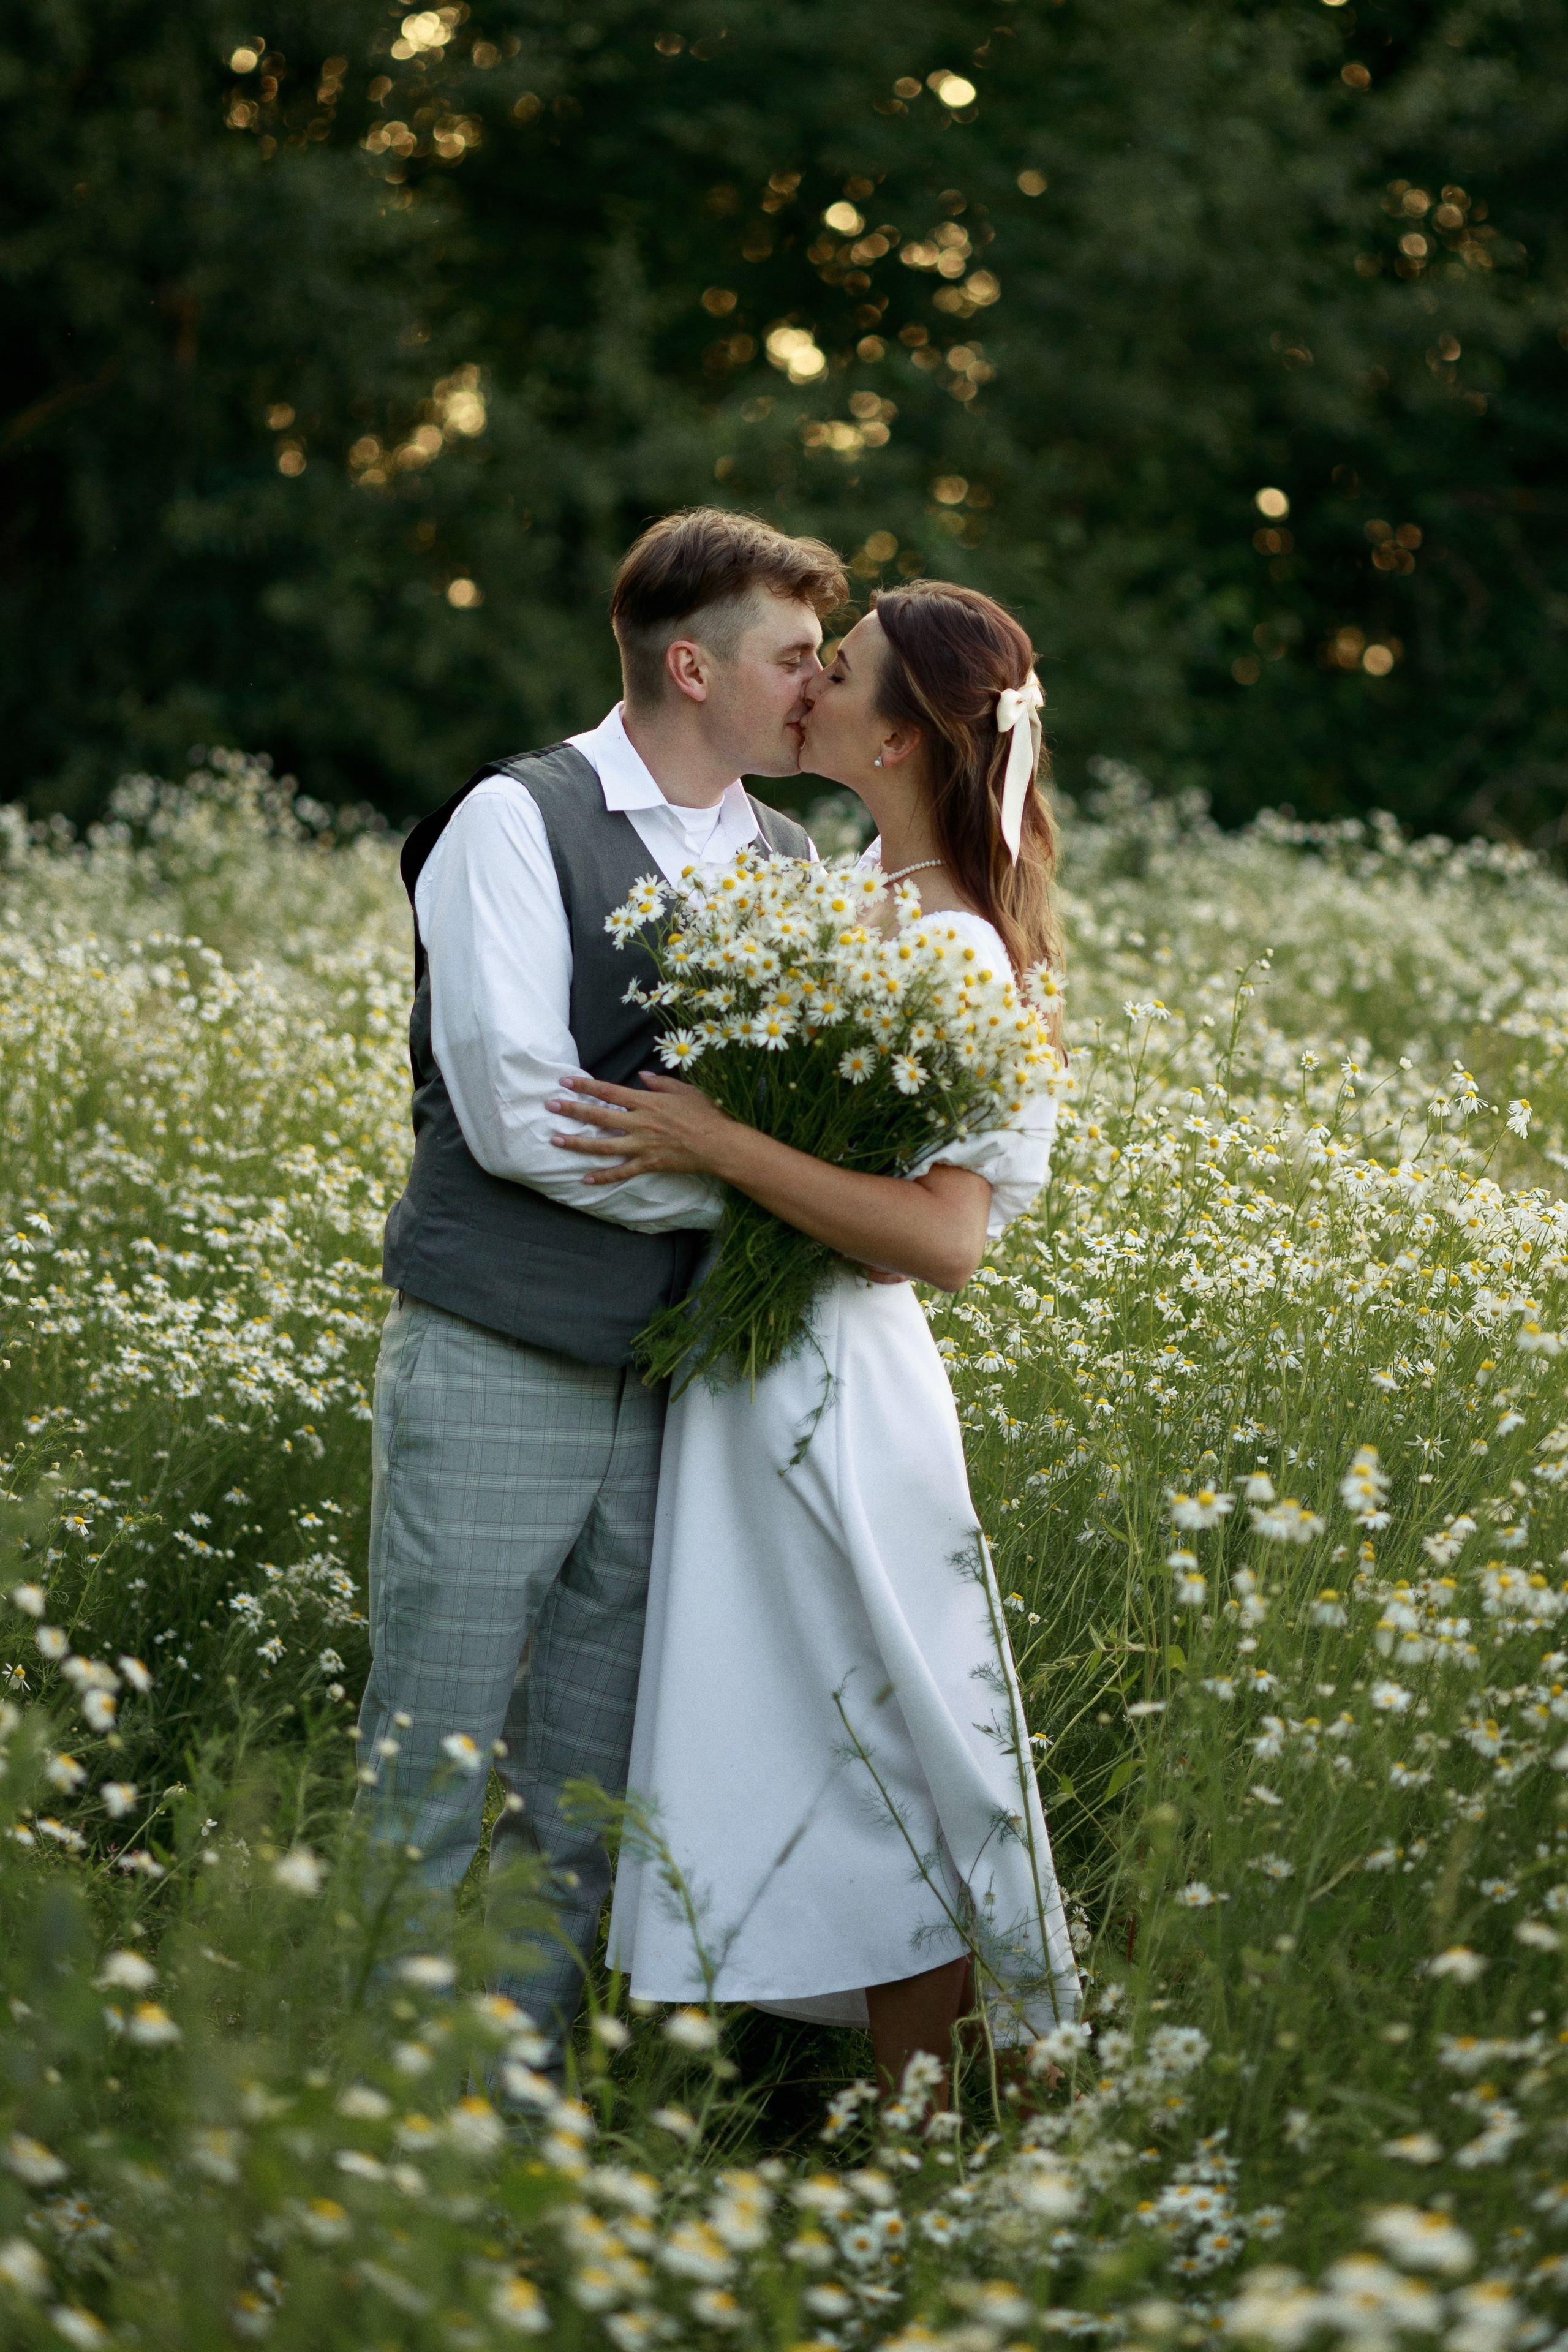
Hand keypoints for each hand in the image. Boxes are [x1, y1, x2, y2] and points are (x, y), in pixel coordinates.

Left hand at [547, 1071, 738, 1185]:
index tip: (565, 1081)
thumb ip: (660, 1082)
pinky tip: (586, 1180)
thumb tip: (641, 1075)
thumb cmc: (706, 1114)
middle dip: (572, 1111)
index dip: (586, 1086)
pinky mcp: (649, 1164)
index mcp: (647, 1102)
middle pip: (599, 1117)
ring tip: (556, 1141)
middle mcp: (640, 1123)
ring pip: (604, 1146)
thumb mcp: (685, 1090)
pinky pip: (622, 1172)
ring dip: (578, 1144)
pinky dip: (604, 1177)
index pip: (609, 1091)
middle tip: (550, 1106)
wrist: (720, 1144)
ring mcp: (643, 1145)